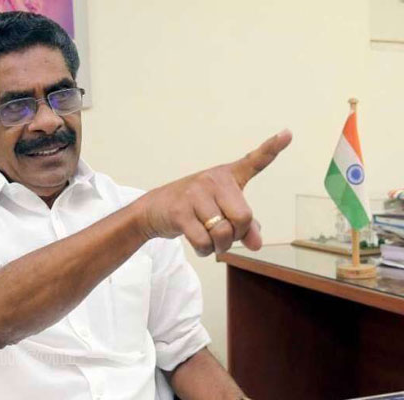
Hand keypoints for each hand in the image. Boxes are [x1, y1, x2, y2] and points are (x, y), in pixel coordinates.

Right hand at [135, 129, 291, 255]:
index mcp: (227, 176)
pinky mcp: (180, 211)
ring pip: (223, 233)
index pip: (254, 161)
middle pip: (243, 217)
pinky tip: (200, 246)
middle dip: (236, 235)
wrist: (153, 209)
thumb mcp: (221, 212)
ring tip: (211, 243)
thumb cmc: (193, 208)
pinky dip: (205, 251)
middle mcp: (212, 180)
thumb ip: (244, 227)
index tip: (288, 134)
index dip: (272, 148)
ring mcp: (195, 194)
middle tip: (225, 236)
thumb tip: (256, 245)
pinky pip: (204, 241)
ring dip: (220, 247)